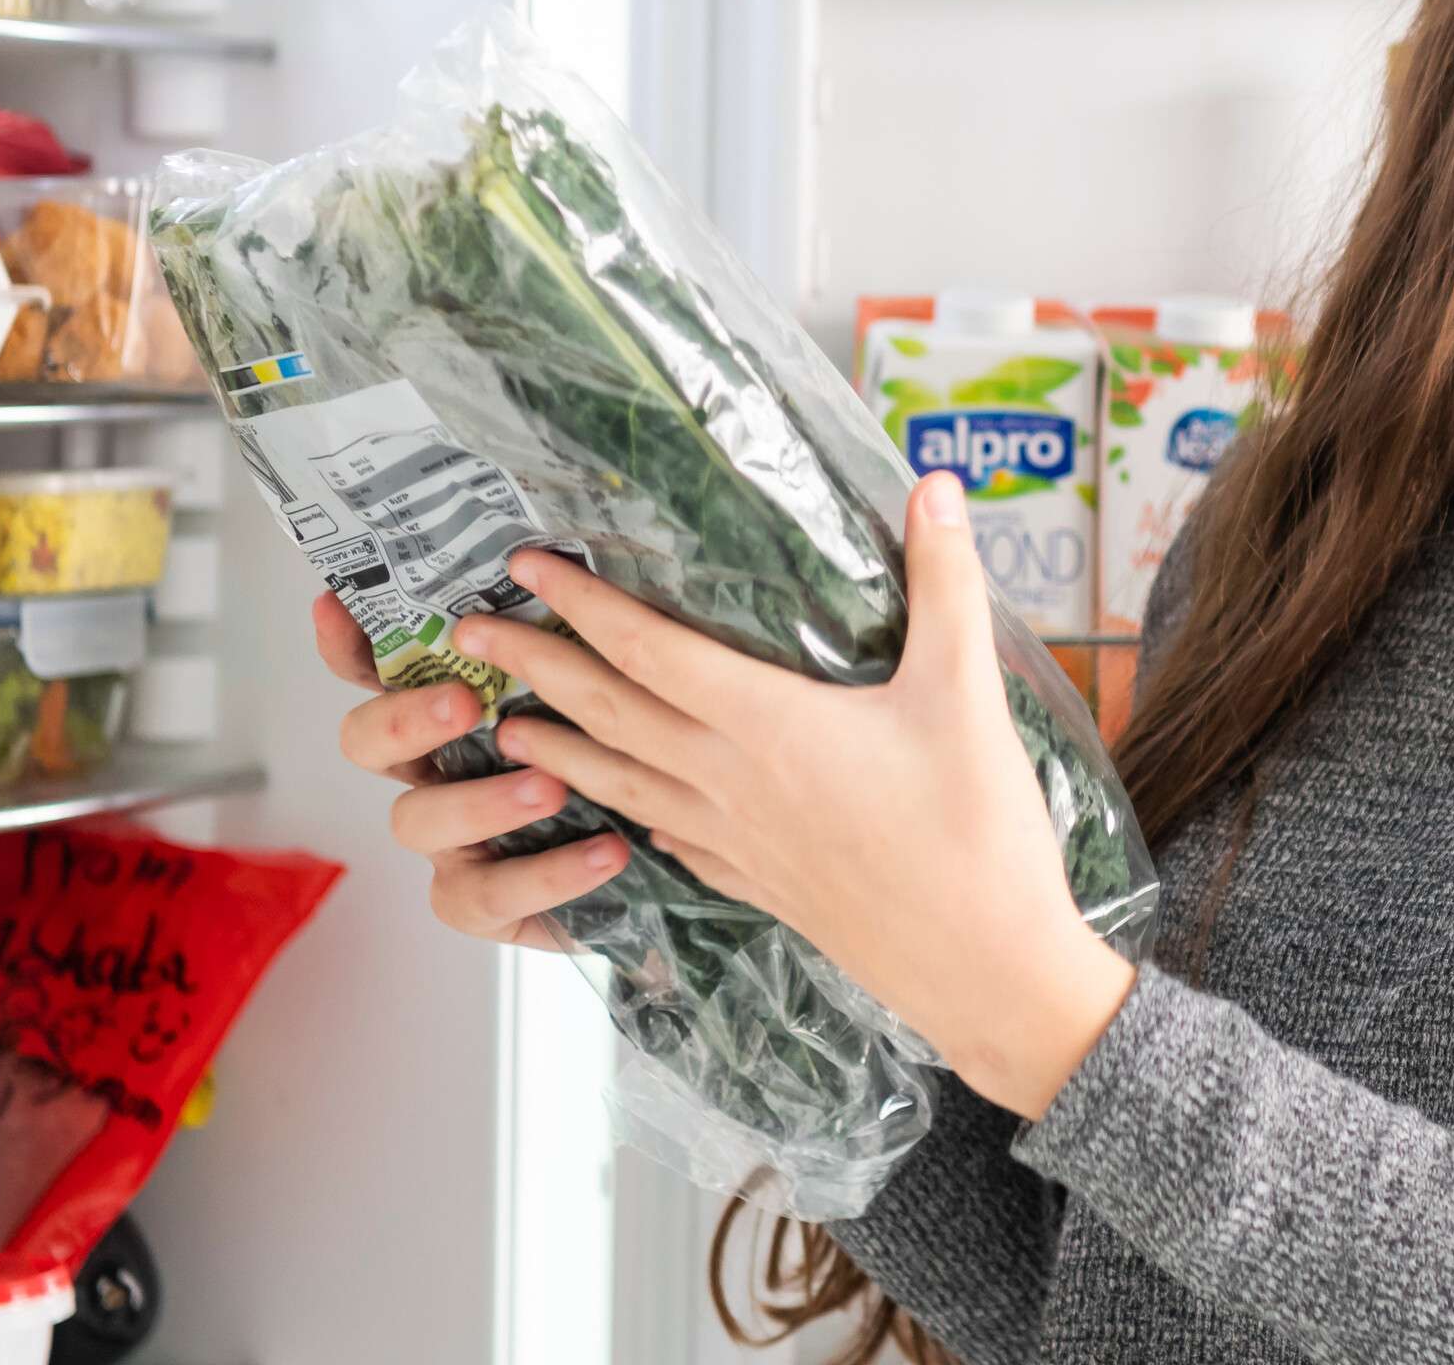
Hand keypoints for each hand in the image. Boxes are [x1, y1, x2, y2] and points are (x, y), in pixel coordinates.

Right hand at [313, 591, 633, 950]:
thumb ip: (567, 643)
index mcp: (444, 709)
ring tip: (551, 788)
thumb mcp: (594, 689)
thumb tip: (574, 567)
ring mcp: (447, 841)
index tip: (336, 604)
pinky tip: (608, 851)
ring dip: (481, 803)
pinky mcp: (482, 903)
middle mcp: (429, 771)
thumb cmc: (612, 754)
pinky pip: (488, 897)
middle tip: (463, 702)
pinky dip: (548, 876)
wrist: (655, 855)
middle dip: (404, 718)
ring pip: (420, 823)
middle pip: (366, 742)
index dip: (346, 641)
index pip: (373, 668)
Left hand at [458, 471, 1135, 1119]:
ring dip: (554, 748)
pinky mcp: (757, 882)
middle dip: (534, 666)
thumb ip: (947, 581)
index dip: (583, 603)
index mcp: (769, 726)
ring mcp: (736, 840)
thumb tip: (936, 486)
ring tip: (504, 724)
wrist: (984, 967)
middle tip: (468, 631)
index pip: (649, 651)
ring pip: (620, 783)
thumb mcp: (967, 691)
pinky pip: (666, 839)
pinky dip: (625, 815)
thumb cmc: (976, 832)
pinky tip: (618, 813)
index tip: (526, 567)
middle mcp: (731, 782)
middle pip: (608, 713)